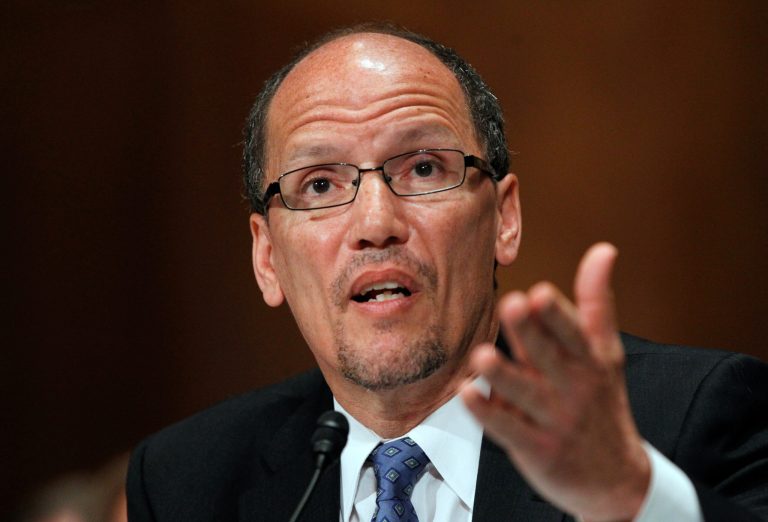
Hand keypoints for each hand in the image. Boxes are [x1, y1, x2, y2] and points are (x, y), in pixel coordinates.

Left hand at [461, 243, 649, 521]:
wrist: (615, 479)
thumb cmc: (601, 402)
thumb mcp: (606, 352)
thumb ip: (596, 302)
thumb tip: (603, 250)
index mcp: (591, 360)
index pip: (574, 333)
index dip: (556, 315)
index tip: (539, 294)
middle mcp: (574, 387)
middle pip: (548, 357)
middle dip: (530, 333)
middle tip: (511, 306)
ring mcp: (554, 420)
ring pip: (525, 394)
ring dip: (503, 375)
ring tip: (481, 356)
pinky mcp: (536, 448)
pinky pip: (507, 429)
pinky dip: (487, 413)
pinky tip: (466, 394)